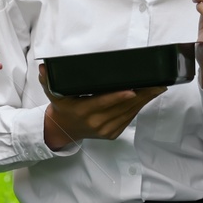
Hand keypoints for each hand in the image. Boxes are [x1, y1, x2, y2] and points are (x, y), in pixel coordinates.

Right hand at [38, 64, 165, 149]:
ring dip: (144, 100)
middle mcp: (95, 123)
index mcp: (82, 111)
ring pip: (129, 113)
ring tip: (157, 87)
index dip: (119, 96)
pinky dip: (139, 107)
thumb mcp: (52, 93)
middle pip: (122, 107)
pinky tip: (147, 97)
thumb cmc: (62, 107)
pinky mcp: (112, 134)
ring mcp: (105, 130)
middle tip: (156, 82)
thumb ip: (48, 80)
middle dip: (141, 94)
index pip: (103, 102)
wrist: (63, 130)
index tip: (133, 89)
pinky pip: (129, 119)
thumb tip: (44, 68)